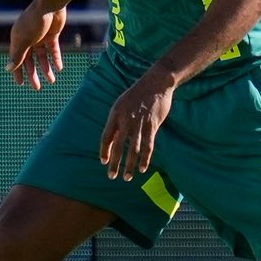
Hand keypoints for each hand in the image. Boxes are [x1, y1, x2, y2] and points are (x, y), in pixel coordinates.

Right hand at [7, 0, 66, 89]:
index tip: (20, 84)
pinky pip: (53, 50)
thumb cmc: (34, 21)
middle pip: (30, 60)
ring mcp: (40, 37)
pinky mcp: (52, 34)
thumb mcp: (24, 40)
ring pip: (42, 57)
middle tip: (36, 88)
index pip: (16, 59)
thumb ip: (17, 55)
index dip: (18, 71)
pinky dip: (55, 58)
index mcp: (18, 39)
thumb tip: (7, 69)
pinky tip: (59, 68)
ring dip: (46, 68)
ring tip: (52, 81)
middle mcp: (28, 39)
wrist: (51, 5)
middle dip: (33, 74)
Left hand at [100, 63, 175, 181]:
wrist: (156, 83)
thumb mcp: (122, 104)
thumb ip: (118, 122)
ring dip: (130, 165)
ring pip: (133, 149)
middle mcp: (126, 120)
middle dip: (114, 163)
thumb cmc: (138, 94)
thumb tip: (113, 139)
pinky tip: (142, 168)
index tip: (104, 162)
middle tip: (111, 176)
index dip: (104, 150)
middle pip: (118, 146)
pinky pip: (148, 145)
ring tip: (127, 177)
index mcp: (116, 114)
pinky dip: (145, 158)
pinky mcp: (152, 125)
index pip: (106, 136)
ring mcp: (140, 123)